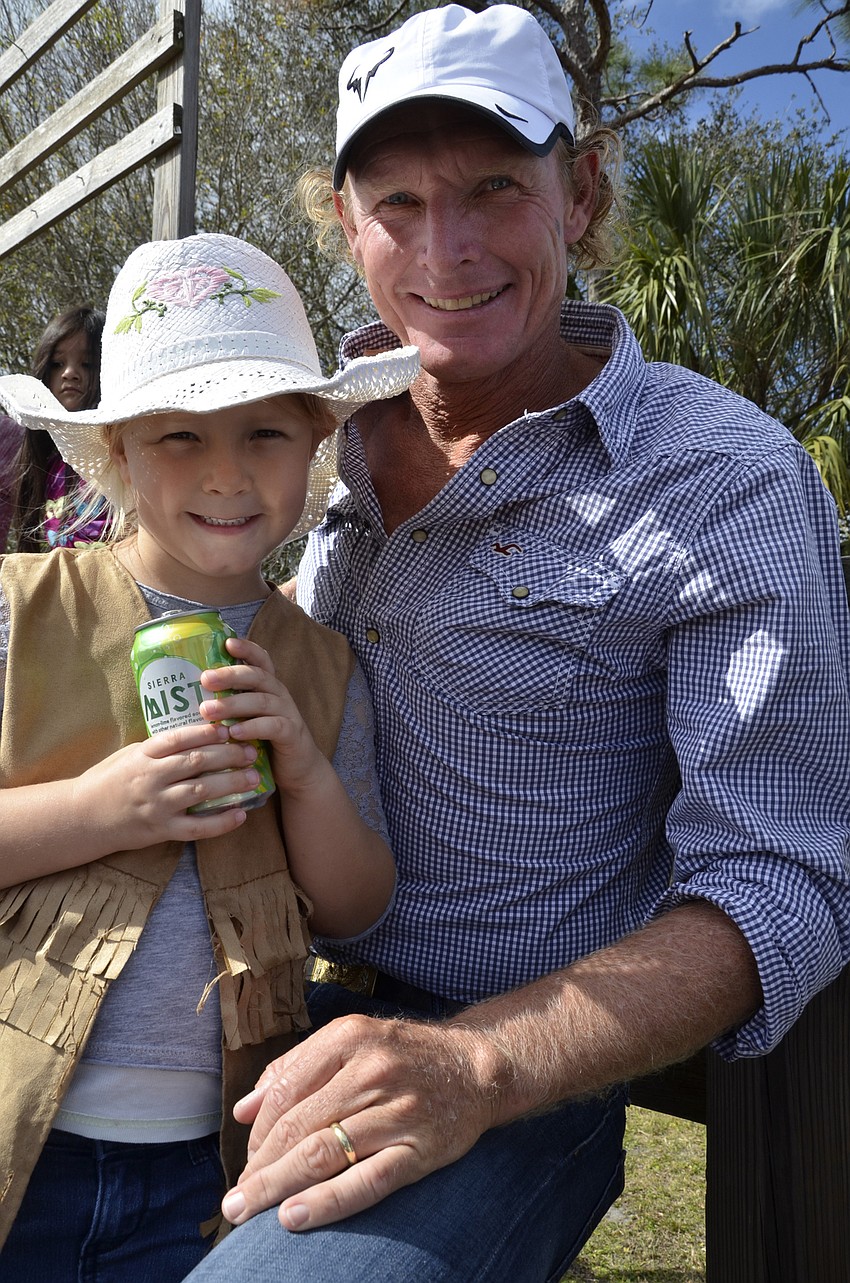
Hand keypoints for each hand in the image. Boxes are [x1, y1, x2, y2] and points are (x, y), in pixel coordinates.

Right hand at [75, 720, 260, 852]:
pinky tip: (241, 814)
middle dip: (228, 755)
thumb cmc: (109, 780)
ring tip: (253, 776)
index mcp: (143, 755)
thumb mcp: (130, 754)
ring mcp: (157, 806)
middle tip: (251, 751)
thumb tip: (199, 733)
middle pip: (196, 762)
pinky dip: (221, 822)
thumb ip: (160, 747)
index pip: (179, 739)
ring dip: (231, 783)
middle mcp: (151, 778)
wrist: (83, 817)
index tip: (229, 729)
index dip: (206, 732)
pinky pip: (197, 828)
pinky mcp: (161, 830)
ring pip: (201, 791)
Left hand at [198, 637, 324, 793]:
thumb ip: (228, 706)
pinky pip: (273, 726)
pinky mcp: (292, 734)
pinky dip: (253, 728)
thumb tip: (186, 700)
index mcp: (268, 687)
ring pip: (262, 701)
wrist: (298, 769)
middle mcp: (279, 695)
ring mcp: (288, 713)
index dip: (247, 649)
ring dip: (233, 704)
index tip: (227, 642)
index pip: (261, 660)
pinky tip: (233, 732)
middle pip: (257, 676)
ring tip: (207, 710)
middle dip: (230, 675)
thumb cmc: (264, 741)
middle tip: (204, 679)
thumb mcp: (247, 718)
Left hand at [219, 1012, 504, 1231]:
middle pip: (299, 1124)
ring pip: (323, 1152)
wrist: (477, 1068)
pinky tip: (293, 1217)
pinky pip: (366, 1181)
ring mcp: (398, 1110)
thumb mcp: (352, 1041)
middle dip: (259, 1166)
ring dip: (277, 1186)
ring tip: (247, 1211)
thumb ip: (297, 1067)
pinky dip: (326, 1202)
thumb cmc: (404, 1056)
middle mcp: (372, 1070)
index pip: (286, 1089)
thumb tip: (244, 1110)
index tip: (247, 1160)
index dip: (258, 1131)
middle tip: (236, 1200)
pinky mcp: (421, 1149)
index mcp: (350, 1038)